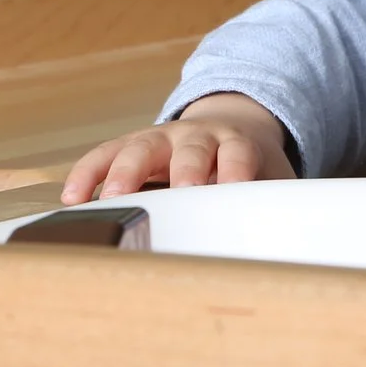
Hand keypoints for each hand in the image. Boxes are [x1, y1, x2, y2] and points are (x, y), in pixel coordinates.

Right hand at [58, 93, 295, 203]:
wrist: (229, 122)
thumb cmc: (249, 164)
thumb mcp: (270, 177)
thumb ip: (276, 203)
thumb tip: (292, 244)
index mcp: (235, 143)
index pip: (237, 154)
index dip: (235, 171)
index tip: (233, 189)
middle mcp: (196, 136)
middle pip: (190, 149)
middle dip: (184, 171)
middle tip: (180, 194)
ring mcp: (159, 137)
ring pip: (140, 147)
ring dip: (125, 172)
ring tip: (112, 199)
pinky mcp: (129, 145)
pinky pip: (103, 154)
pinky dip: (87, 173)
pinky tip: (73, 197)